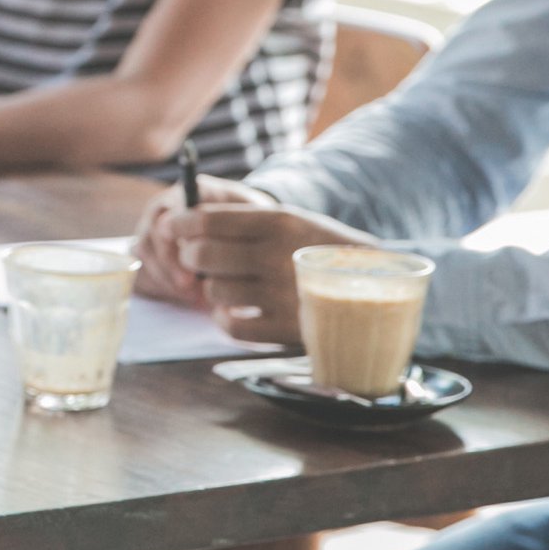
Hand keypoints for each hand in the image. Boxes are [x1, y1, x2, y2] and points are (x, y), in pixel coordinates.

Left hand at [144, 187, 376, 345]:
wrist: (376, 287)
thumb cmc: (319, 250)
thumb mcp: (291, 220)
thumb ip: (242, 219)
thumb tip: (185, 221)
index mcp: (277, 221)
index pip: (207, 219)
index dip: (181, 224)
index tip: (172, 227)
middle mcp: (275, 256)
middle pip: (202, 255)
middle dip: (192, 257)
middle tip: (199, 259)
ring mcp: (280, 295)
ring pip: (213, 291)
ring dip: (213, 289)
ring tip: (229, 284)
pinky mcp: (284, 330)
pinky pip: (230, 327)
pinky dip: (225, 320)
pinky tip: (236, 311)